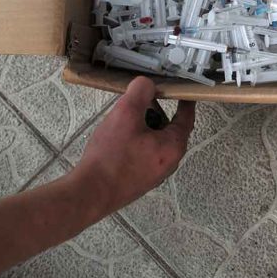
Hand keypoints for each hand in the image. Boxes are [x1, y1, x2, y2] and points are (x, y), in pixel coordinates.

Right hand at [73, 77, 195, 213]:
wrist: (90, 193)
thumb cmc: (111, 155)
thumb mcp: (126, 114)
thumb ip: (140, 92)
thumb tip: (147, 85)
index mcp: (173, 147)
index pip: (186, 118)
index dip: (184, 101)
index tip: (182, 90)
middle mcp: (168, 163)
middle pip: (169, 128)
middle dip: (156, 112)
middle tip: (141, 100)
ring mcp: (153, 174)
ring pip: (154, 141)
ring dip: (144, 126)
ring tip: (125, 117)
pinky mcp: (138, 180)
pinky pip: (143, 153)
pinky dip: (136, 140)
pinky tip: (117, 138)